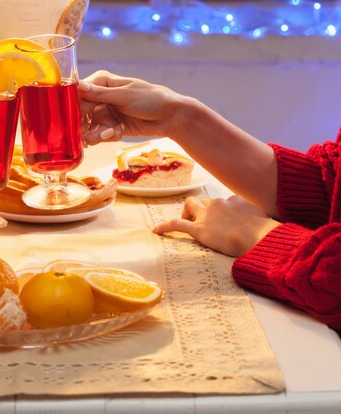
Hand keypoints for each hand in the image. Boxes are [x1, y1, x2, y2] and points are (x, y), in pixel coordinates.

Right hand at [79, 70, 190, 145]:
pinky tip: (118, 132)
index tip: (78, 114)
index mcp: (101, 82)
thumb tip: (77, 85)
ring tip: (111, 132)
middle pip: (80, 112)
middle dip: (88, 122)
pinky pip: (99, 135)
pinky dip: (108, 136)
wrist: (170, 117)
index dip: (75, 105)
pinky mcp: (110, 127)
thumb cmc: (150, 99)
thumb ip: (99, 93)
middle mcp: (100, 97)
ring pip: (88, 127)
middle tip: (97, 127)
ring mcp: (105, 113)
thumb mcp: (124, 95)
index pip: (78, 92)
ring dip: (98, 132)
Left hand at [153, 195, 280, 256]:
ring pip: (190, 205)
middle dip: (203, 208)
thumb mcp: (271, 222)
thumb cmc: (269, 233)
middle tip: (206, 221)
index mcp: (237, 200)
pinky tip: (156, 231)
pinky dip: (165, 226)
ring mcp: (207, 215)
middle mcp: (220, 203)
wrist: (259, 236)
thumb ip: (269, 222)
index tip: (228, 217)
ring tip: (187, 223)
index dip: (225, 209)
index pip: (227, 200)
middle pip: (206, 201)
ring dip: (187, 212)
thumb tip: (279, 231)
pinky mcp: (198, 229)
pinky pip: (176, 224)